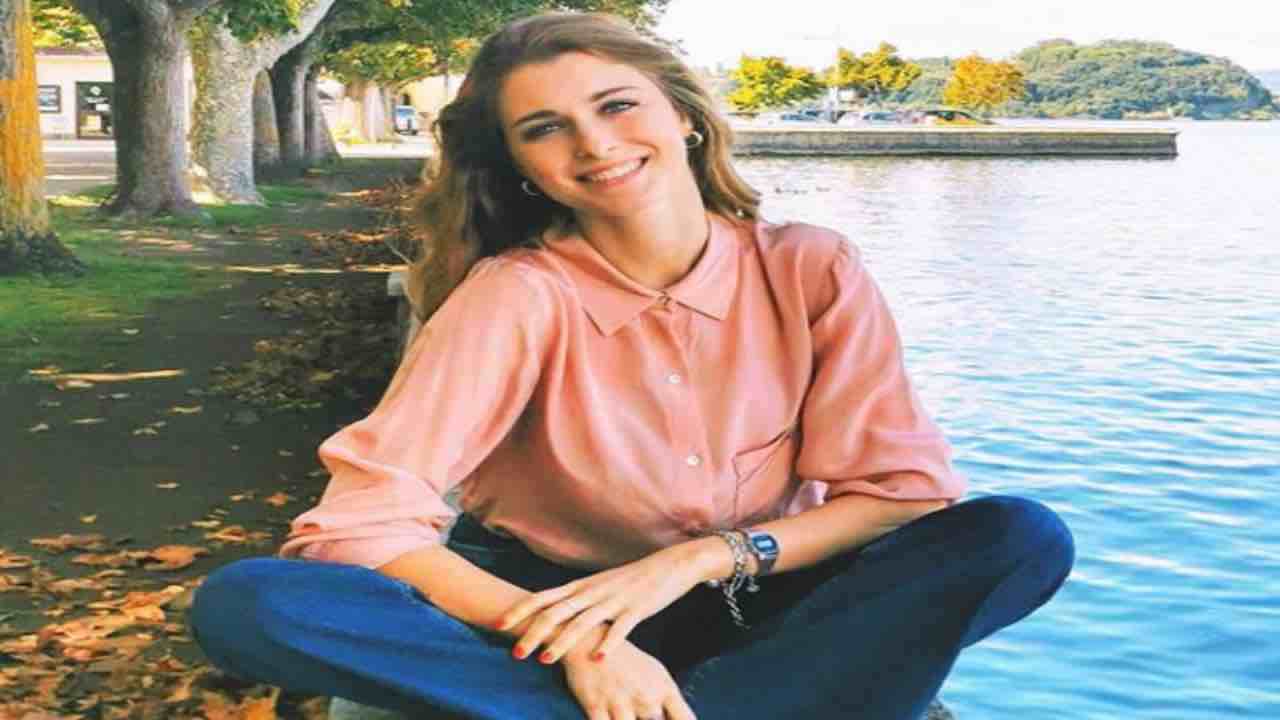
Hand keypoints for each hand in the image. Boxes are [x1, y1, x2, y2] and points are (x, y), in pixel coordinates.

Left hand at [499, 539, 722, 663]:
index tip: (497, 624)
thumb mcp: (597, 587)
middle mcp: (592, 592)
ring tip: (545, 660)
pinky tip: (598, 659)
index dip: (519, 611)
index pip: (543, 598)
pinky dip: (608, 644)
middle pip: (556, 613)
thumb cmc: (629, 580)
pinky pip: (620, 628)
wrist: (668, 565)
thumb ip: (576, 600)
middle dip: (533, 634)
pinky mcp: (636, 609)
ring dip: (562, 642)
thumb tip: (551, 615)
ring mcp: (614, 600)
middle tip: (515, 654)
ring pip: (582, 623)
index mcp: (580, 587)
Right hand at [562, 639, 696, 719]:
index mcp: (664, 688)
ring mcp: (620, 702)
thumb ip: (667, 701)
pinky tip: (609, 718)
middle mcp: (646, 696)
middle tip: (636, 707)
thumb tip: (674, 719)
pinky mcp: (595, 706)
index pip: (686, 719)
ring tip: (622, 711)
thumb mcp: (655, 674)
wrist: (589, 640)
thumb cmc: (625, 661)